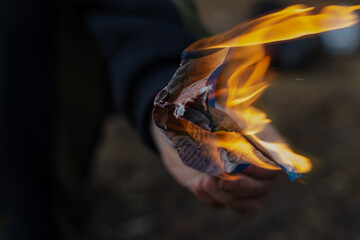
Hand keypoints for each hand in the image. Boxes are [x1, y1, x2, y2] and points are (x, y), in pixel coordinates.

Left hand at [151, 121, 279, 214]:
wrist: (180, 127)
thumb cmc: (205, 116)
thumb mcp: (217, 118)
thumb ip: (229, 132)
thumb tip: (234, 151)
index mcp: (264, 143)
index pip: (277, 164)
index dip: (263, 170)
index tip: (242, 166)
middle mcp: (257, 167)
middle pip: (264, 188)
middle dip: (242, 186)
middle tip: (221, 177)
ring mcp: (239, 183)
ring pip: (249, 205)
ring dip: (228, 197)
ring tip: (207, 180)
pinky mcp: (220, 193)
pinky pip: (221, 205)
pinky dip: (211, 198)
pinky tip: (199, 182)